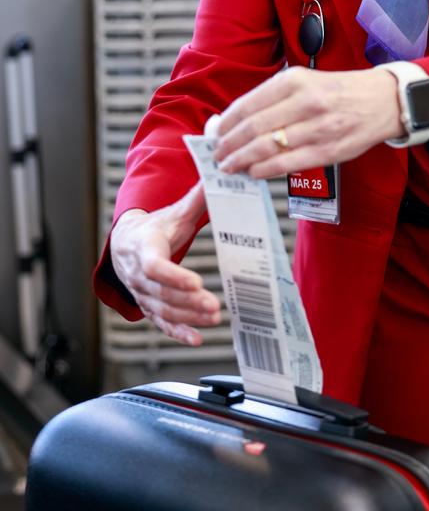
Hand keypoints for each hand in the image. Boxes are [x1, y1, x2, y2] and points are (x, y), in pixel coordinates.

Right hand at [110, 183, 221, 345]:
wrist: (126, 243)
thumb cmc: (154, 228)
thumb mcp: (173, 213)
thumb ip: (195, 199)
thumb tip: (216, 176)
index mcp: (144, 248)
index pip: (155, 266)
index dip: (173, 276)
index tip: (195, 282)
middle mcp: (139, 275)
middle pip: (162, 292)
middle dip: (188, 301)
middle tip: (214, 306)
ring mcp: (142, 293)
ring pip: (163, 309)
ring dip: (188, 317)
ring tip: (213, 318)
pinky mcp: (148, 306)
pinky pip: (161, 323)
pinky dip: (177, 332)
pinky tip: (195, 338)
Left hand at [213, 65, 401, 178]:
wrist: (383, 101)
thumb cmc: (339, 91)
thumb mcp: (306, 80)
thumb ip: (273, 97)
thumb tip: (236, 118)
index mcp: (296, 80)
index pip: (249, 104)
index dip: (226, 123)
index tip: (214, 134)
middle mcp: (306, 102)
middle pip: (253, 127)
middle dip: (229, 144)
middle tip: (217, 154)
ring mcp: (318, 128)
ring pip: (267, 147)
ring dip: (242, 160)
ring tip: (230, 166)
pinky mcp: (328, 151)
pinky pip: (287, 164)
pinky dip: (264, 170)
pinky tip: (253, 172)